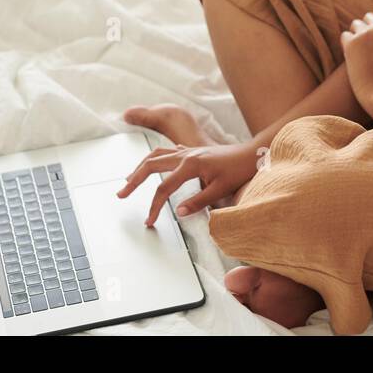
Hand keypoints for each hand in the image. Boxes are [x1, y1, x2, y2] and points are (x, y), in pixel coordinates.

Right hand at [115, 141, 261, 227]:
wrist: (252, 154)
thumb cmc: (239, 171)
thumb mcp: (220, 190)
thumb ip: (198, 202)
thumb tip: (178, 213)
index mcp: (191, 165)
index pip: (164, 188)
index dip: (154, 206)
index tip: (149, 221)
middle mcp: (185, 154)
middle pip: (151, 165)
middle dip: (134, 180)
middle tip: (121, 193)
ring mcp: (188, 151)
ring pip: (156, 155)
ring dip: (141, 166)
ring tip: (130, 179)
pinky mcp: (193, 151)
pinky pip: (167, 152)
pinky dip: (156, 158)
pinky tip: (153, 164)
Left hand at [340, 5, 372, 108]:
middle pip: (369, 16)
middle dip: (369, 27)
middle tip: (370, 45)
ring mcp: (365, 34)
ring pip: (356, 24)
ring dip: (357, 34)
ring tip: (361, 51)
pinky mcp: (351, 44)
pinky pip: (345, 35)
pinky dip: (347, 44)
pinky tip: (353, 56)